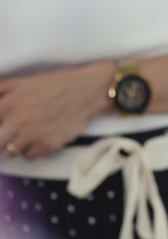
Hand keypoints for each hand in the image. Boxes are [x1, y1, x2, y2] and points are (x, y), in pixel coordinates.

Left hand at [0, 63, 114, 159]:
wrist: (88, 92)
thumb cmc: (56, 84)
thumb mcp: (24, 81)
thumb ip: (1, 89)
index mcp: (7, 104)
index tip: (3, 124)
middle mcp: (16, 122)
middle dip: (1, 137)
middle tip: (9, 132)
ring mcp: (31, 136)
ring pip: (8, 152)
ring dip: (12, 145)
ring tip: (24, 134)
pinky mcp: (46, 146)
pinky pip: (27, 157)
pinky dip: (30, 150)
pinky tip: (37, 138)